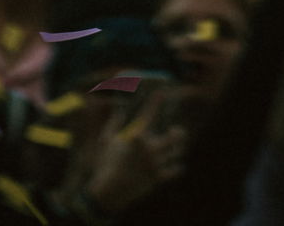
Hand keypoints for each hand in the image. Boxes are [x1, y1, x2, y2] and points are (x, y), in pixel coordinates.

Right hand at [86, 92, 187, 212]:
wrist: (109, 193)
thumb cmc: (105, 165)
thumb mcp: (106, 142)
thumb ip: (113, 124)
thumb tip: (119, 111)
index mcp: (137, 137)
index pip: (149, 114)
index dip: (156, 101)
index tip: (162, 91)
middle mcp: (150, 148)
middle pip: (173, 136)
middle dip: (177, 132)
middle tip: (175, 130)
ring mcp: (155, 164)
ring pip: (175, 152)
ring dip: (177, 148)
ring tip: (177, 146)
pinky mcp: (157, 178)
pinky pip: (174, 171)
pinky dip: (176, 167)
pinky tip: (177, 165)